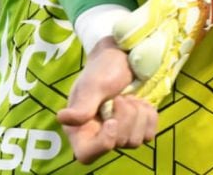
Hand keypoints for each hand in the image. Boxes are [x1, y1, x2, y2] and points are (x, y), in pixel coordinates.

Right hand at [56, 37, 157, 163]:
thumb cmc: (103, 68)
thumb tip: (62, 119)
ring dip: (137, 113)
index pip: (86, 155)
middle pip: (119, 143)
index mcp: (80, 128)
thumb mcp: (92, 85)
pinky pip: (150, 134)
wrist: (124, 56)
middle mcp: (99, 136)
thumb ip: (82, 106)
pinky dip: (149, 115)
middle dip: (124, 115)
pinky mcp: (139, 129)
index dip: (103, 144)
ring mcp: (121, 134)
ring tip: (129, 96)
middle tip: (119, 96)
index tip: (112, 121)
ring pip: (136, 140)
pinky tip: (141, 102)